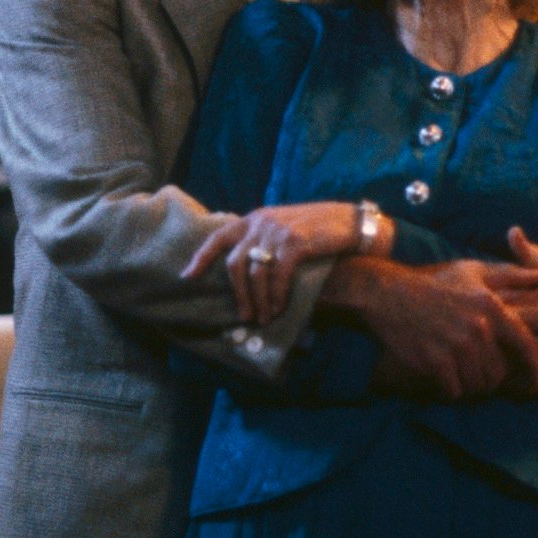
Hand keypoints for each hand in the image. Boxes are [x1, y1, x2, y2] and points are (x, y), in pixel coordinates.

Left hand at [182, 202, 375, 324]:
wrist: (350, 222)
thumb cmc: (316, 229)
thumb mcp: (282, 226)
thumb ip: (262, 239)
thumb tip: (243, 269)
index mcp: (254, 219)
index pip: (218, 237)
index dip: (201, 257)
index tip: (187, 277)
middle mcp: (261, 223)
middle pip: (235, 264)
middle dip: (238, 295)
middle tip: (244, 316)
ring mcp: (277, 232)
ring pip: (255, 274)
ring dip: (258, 301)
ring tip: (263, 318)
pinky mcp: (295, 243)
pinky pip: (278, 277)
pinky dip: (277, 296)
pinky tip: (279, 308)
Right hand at [322, 257, 537, 401]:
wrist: (388, 294)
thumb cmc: (434, 283)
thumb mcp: (473, 271)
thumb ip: (511, 274)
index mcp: (492, 307)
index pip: (526, 345)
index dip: (536, 369)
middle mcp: (477, 328)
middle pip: (499, 373)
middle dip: (493, 380)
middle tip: (482, 377)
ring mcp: (455, 347)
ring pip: (478, 385)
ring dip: (472, 387)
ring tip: (463, 377)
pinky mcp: (434, 362)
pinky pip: (454, 391)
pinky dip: (450, 390)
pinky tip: (443, 379)